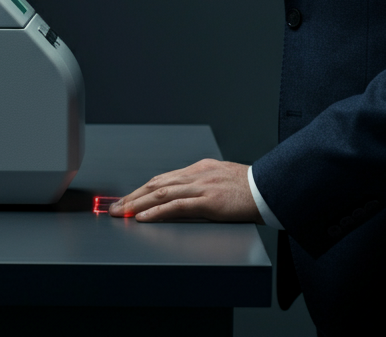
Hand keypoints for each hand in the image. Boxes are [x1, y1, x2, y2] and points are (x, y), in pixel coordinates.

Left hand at [107, 158, 263, 222]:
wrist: (271, 189)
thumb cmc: (251, 189)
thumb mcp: (222, 181)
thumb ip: (203, 186)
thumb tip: (185, 198)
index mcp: (200, 169)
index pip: (163, 178)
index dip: (142, 189)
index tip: (127, 199)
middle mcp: (197, 174)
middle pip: (157, 184)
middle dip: (133, 196)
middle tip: (114, 207)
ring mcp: (202, 186)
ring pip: (161, 193)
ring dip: (137, 204)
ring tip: (121, 213)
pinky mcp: (209, 201)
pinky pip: (177, 206)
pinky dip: (156, 212)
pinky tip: (144, 217)